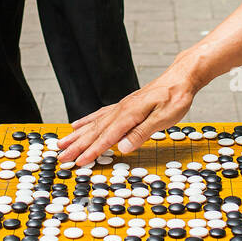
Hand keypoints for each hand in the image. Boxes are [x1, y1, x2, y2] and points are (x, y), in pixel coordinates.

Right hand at [56, 65, 197, 165]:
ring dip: (77, 135)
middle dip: (77, 146)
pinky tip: (78, 125)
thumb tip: (123, 148)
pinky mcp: (124, 106)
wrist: (180, 78)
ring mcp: (121, 107)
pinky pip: (99, 115)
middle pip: (94, 131)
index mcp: (130, 114)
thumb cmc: (176, 97)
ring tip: (61, 143)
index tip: (78, 162)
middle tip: (61, 157)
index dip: (92, 151)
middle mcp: (121, 110)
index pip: (107, 137)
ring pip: (93, 123)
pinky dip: (86, 121)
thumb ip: (142, 133)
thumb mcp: (164, 118)